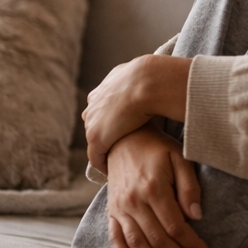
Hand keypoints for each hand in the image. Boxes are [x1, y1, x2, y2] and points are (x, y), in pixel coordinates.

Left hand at [83, 54, 190, 172]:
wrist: (148, 83)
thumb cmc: (155, 78)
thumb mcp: (146, 75)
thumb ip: (141, 82)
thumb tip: (153, 82)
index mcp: (104, 88)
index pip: (103, 108)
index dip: (112, 120)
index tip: (122, 128)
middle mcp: (93, 104)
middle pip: (96, 124)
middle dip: (106, 134)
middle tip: (120, 146)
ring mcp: (93, 122)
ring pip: (96, 141)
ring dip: (106, 150)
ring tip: (119, 160)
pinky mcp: (96, 138)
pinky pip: (96, 157)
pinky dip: (103, 165)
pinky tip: (114, 172)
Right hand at [106, 127, 210, 247]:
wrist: (124, 138)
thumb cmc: (157, 148)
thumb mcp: (179, 158)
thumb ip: (189, 186)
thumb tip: (196, 215)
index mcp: (154, 188)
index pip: (176, 227)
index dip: (192, 245)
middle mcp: (134, 202)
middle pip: (158, 241)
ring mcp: (120, 208)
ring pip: (137, 244)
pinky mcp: (111, 211)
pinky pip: (115, 238)